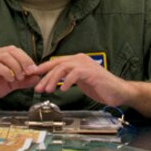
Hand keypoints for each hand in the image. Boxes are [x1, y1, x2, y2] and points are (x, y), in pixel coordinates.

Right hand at [0, 46, 38, 110]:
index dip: (27, 58)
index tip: (35, 70)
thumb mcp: (10, 84)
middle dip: (24, 61)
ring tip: (19, 78)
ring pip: (6, 56)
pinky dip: (7, 72)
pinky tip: (10, 80)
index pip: (17, 51)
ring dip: (16, 67)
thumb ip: (23, 81)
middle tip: (30, 72)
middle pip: (13, 50)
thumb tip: (37, 78)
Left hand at [29, 56, 150, 120]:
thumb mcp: (80, 82)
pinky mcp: (91, 73)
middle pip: (57, 65)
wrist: (119, 92)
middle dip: (45, 77)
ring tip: (47, 90)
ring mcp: (86, 65)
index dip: (43, 68)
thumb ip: (68, 78)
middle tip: (37, 88)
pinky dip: (67, 82)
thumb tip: (53, 82)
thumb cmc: (100, 87)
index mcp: (77, 60)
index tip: (32, 75)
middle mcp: (80, 59)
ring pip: (64, 68)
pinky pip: (75, 74)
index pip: (56, 62)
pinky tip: (62, 90)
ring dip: (53, 80)